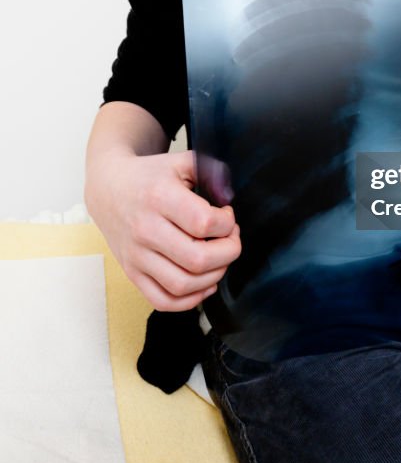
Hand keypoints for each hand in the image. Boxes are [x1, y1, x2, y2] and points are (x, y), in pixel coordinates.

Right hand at [88, 149, 240, 310]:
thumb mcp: (180, 161)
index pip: (205, 223)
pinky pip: (162, 300)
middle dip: (228, 252)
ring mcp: (136, 255)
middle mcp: (146, 230)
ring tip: (218, 259)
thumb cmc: (148, 176)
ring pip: (183, 285)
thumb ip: (211, 169)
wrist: (108, 188)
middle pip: (198, 259)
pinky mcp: (132, 273)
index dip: (227, 223)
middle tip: (230, 239)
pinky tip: (203, 283)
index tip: (227, 215)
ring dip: (213, 277)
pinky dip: (189, 300)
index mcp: (160, 198)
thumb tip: (229, 195)